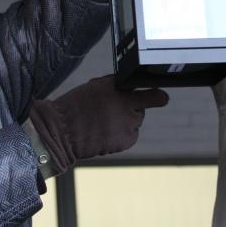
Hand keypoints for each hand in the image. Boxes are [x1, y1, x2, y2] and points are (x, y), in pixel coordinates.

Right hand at [29, 75, 168, 174]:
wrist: (64, 131)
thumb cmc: (76, 106)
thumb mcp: (97, 85)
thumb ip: (118, 85)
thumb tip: (131, 87)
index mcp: (122, 93)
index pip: (153, 96)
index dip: (158, 97)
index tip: (162, 97)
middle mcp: (130, 110)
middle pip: (140, 109)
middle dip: (130, 109)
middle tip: (109, 110)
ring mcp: (129, 127)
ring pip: (134, 123)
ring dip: (125, 122)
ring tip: (103, 122)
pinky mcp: (125, 141)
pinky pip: (129, 136)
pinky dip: (121, 135)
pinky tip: (104, 132)